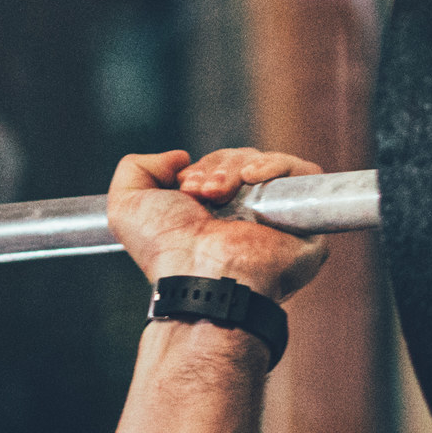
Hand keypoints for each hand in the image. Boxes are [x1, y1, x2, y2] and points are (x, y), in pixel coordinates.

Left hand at [106, 148, 327, 302]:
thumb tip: (180, 157)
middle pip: (244, 161)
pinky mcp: (305, 219)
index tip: (186, 186)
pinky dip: (276, 165)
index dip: (204, 167)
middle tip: (203, 193)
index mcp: (213, 214)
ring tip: (220, 193)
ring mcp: (277, 217)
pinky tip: (251, 180)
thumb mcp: (126, 204)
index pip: (220, 168)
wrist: (201, 276)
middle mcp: (247, 216)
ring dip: (239, 168)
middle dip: (219, 167)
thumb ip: (136, 167)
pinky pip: (304, 172)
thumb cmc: (166, 250)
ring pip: (269, 164)